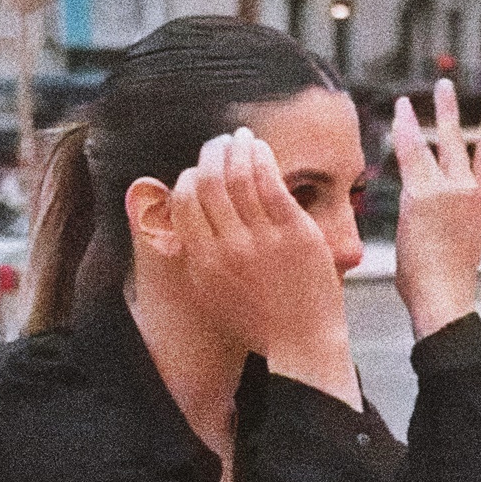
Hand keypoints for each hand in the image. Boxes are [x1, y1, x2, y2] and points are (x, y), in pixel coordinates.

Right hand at [171, 129, 361, 408]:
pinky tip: (261, 149)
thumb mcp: (210, 295)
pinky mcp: (295, 232)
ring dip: (237, 148)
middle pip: (209, 181)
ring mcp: (263, 239)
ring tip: (240, 138)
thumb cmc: (257, 321)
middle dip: (211, 153)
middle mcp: (229, 249)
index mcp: (204, 263)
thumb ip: (193, 256)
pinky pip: (271, 181)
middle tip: (218, 144)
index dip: (189, 177)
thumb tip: (178, 218)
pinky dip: (262, 157)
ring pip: (240, 174)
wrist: (302, 343)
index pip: (184, 200)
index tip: (199, 171)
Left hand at [392, 80, 480, 339]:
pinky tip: (398, 111)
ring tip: (413, 95)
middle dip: (451, 113)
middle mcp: (470, 191)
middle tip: (446, 87)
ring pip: (435, 142)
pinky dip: (404, 129)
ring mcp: (447, 190)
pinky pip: (410, 153)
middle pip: (461, 143)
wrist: (443, 297)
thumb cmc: (441, 289)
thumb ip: (436, 226)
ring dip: (425, 115)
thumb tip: (415, 221)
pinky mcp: (422, 194)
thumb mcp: (448, 251)